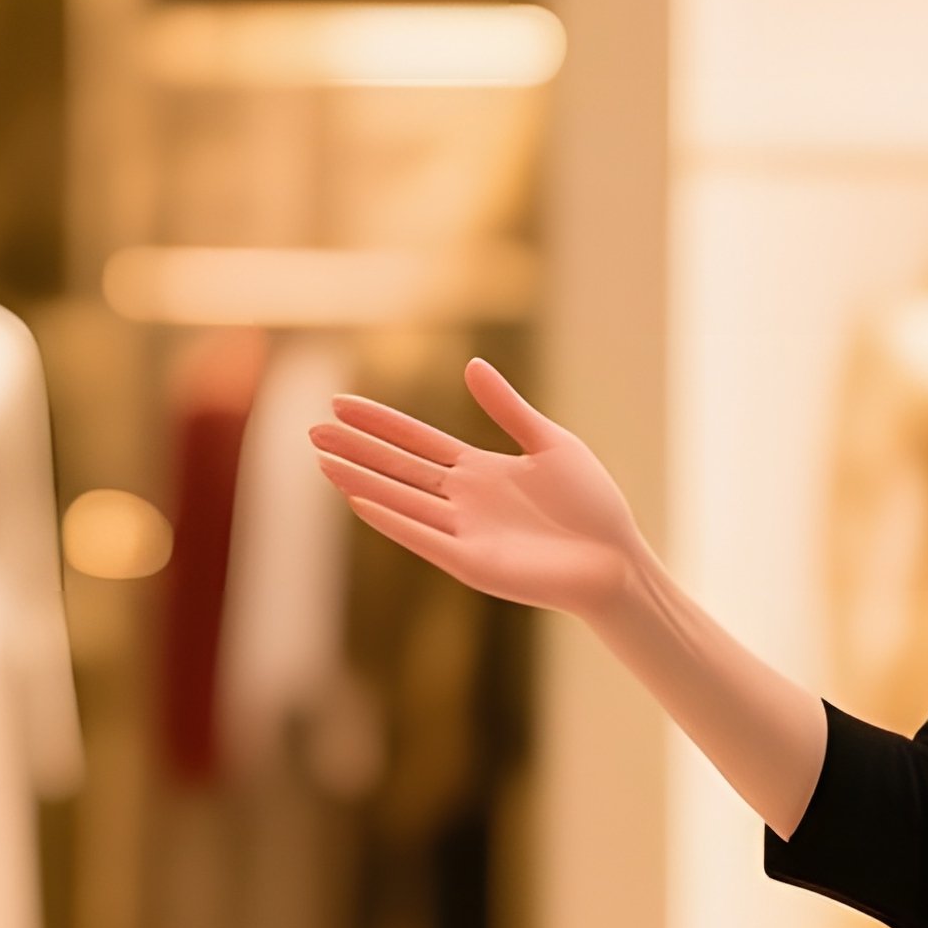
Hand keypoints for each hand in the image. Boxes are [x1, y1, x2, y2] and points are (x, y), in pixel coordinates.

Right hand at [309, 358, 646, 618]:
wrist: (616, 558)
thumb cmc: (591, 504)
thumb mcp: (550, 442)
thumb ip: (508, 408)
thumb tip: (471, 364)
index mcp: (479, 470)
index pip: (416, 440)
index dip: (378, 422)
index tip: (339, 403)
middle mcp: (462, 500)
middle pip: (397, 468)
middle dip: (355, 450)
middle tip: (310, 431)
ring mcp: (463, 532)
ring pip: (401, 500)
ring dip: (362, 482)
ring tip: (323, 463)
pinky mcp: (472, 563)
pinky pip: (424, 538)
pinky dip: (394, 520)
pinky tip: (362, 502)